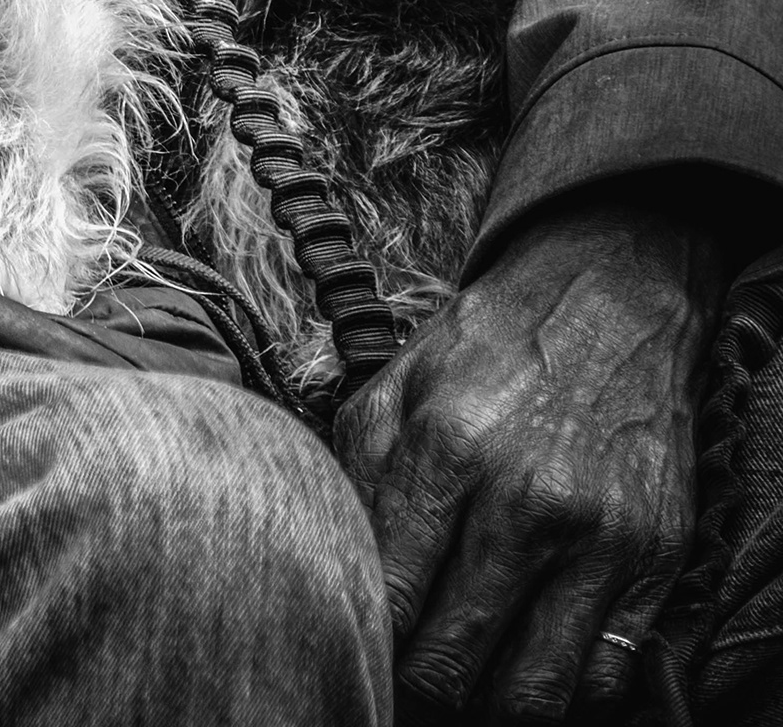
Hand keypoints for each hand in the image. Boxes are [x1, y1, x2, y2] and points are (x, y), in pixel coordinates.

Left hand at [335, 181, 728, 717]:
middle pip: (452, 667)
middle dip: (421, 684)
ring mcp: (598, 537)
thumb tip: (326, 567)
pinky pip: (606, 678)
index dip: (369, 642)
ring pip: (531, 694)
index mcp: (446, 450)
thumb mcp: (397, 383)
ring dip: (490, 700)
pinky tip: (535, 650)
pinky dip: (566, 688)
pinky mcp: (655, 557)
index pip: (389, 604)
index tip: (364, 642)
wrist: (609, 295)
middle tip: (412, 668)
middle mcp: (525, 501)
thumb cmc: (489, 346)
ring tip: (472, 670)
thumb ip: (354, 474)